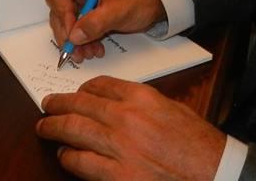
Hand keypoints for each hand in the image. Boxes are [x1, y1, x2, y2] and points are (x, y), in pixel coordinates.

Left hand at [36, 76, 225, 180]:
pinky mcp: (117, 176)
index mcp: (140, 97)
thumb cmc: (196, 142)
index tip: (76, 92)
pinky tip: (64, 155)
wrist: (211, 171)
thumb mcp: (170, 108)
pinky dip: (68, 158)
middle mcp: (125, 118)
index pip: (100, 84)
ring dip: (54, 128)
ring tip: (44, 127)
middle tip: (46, 105)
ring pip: (74, 131)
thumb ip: (139, 103)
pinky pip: (81, 163)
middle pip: (80, 105)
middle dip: (58, 104)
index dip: (82, 88)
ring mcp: (119, 148)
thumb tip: (114, 103)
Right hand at [45, 0, 165, 63]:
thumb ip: (96, 22)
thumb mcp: (120, 11)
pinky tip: (94, 49)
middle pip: (59, 11)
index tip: (72, 35)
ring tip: (89, 53)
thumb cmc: (141, 0)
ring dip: (75, 42)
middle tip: (77, 52)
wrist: (154, 5)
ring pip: (66, 24)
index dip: (62, 16)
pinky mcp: (87, 14)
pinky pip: (77, 30)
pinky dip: (83, 42)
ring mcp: (82, 2)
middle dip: (68, 34)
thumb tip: (74, 36)